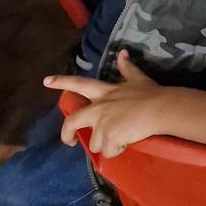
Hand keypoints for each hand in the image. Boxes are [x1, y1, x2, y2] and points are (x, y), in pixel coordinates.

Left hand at [47, 51, 165, 158]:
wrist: (160, 108)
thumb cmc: (150, 93)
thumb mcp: (137, 78)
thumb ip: (127, 68)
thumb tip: (122, 53)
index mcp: (104, 92)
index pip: (79, 84)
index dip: (62, 82)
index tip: (46, 81)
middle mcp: (98, 108)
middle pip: (72, 121)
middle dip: (67, 134)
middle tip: (70, 141)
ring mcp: (102, 124)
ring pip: (95, 142)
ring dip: (107, 144)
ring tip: (122, 137)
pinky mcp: (108, 138)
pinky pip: (108, 152)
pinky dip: (117, 150)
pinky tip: (127, 142)